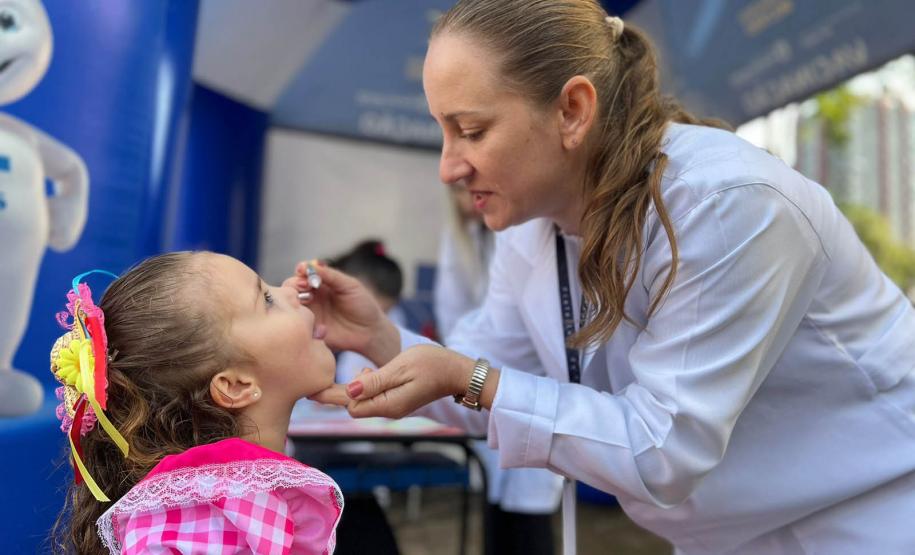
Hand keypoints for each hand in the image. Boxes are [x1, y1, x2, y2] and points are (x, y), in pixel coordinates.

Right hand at [284, 260, 399, 364]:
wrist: (370, 332)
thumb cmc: (363, 305)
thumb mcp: (349, 286)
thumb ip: (331, 275)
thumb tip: (310, 265)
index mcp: (321, 284)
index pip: (303, 273)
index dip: (301, 270)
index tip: (303, 270)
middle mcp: (312, 297)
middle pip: (292, 286)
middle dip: (294, 283)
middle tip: (304, 286)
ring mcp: (309, 313)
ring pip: (291, 304)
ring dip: (294, 299)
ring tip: (307, 300)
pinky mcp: (309, 329)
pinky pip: (297, 323)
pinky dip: (298, 318)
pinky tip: (308, 317)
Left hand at [344, 345, 475, 417]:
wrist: (457, 372)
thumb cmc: (432, 365)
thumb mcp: (401, 368)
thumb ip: (374, 381)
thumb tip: (349, 391)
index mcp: (389, 405)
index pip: (352, 407)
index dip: (343, 392)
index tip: (347, 376)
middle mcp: (389, 411)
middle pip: (356, 406)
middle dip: (353, 388)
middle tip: (370, 368)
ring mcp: (394, 408)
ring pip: (365, 401)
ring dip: (363, 385)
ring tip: (378, 369)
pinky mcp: (398, 401)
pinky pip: (375, 397)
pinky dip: (371, 385)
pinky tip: (382, 373)